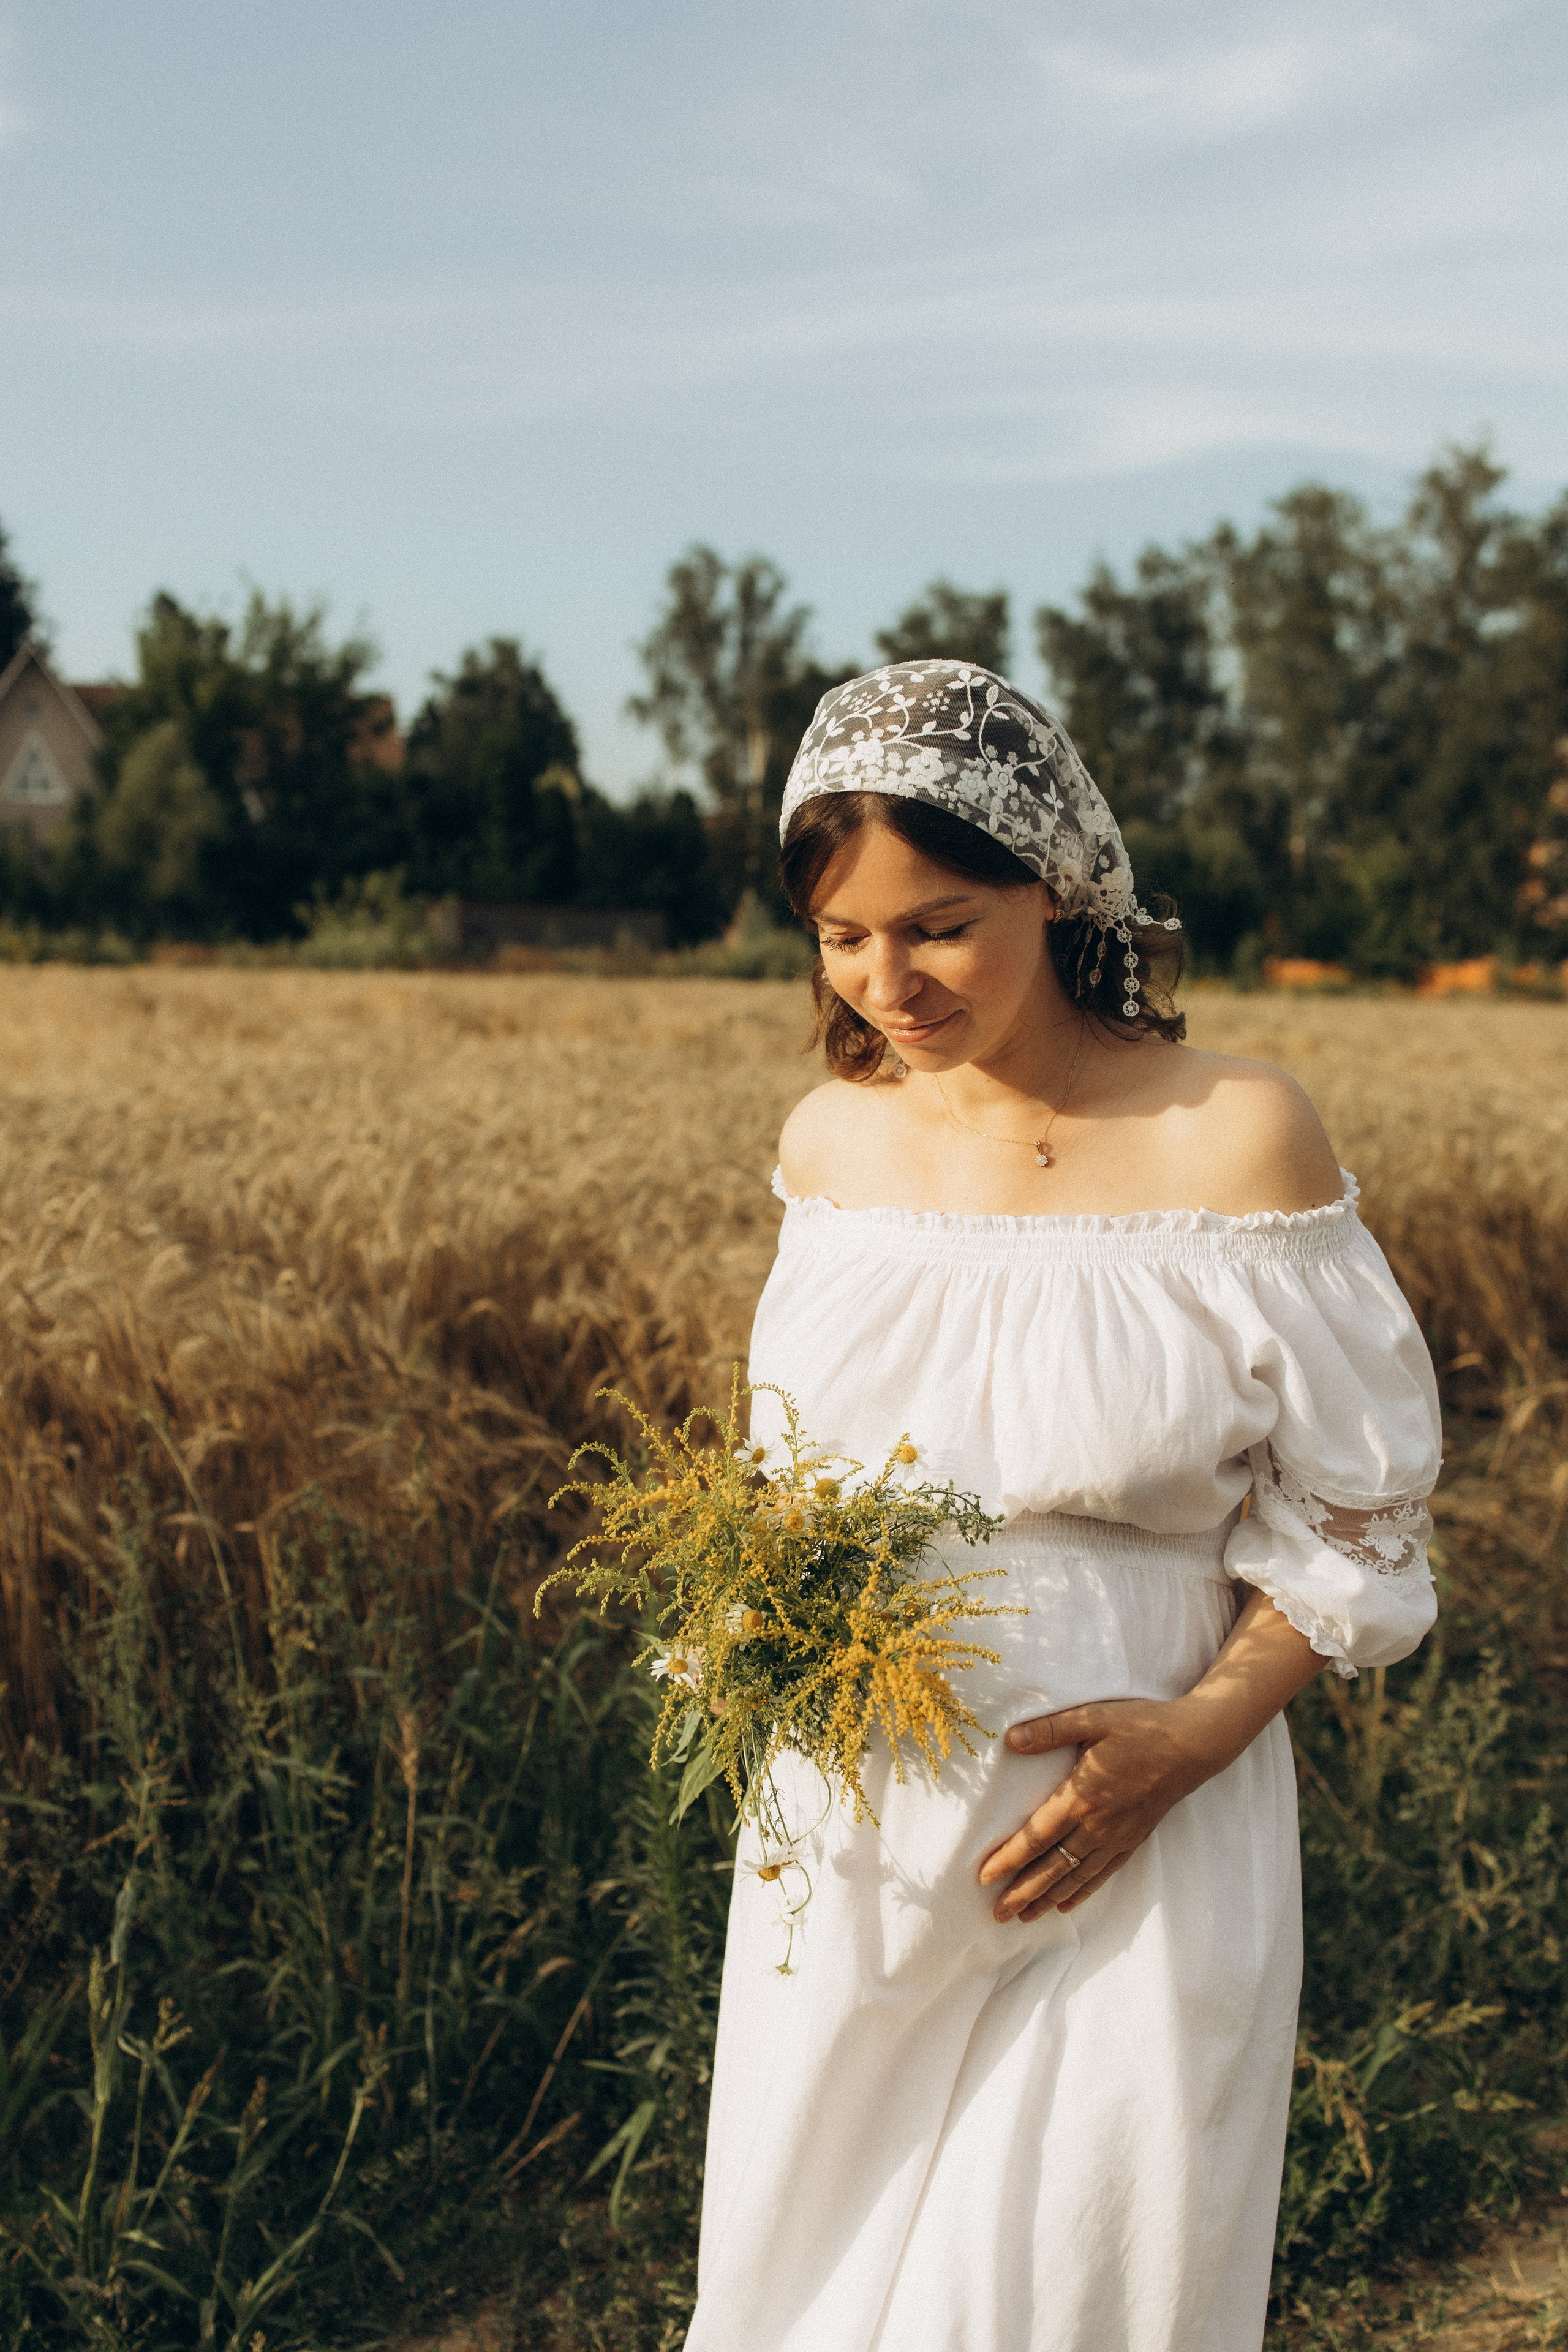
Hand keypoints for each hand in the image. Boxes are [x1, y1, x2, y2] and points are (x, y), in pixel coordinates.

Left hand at [978, 1697, 1224, 1922]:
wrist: (1193, 1744)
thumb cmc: (1141, 1727)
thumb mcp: (1093, 1717)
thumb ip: (1051, 1730)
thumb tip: (1010, 1739)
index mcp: (1082, 1797)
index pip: (1037, 1836)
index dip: (1008, 1859)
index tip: (984, 1878)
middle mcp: (1098, 1825)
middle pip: (1053, 1868)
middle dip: (1023, 1892)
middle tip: (997, 1914)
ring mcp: (1118, 1836)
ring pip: (1077, 1877)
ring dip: (1048, 1899)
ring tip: (1024, 1917)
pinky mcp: (1134, 1839)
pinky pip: (1104, 1874)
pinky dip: (1083, 1892)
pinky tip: (1067, 1904)